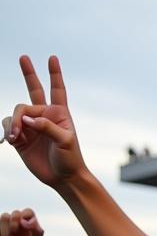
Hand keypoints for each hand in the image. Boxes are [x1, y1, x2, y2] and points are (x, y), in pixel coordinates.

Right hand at [0, 208, 43, 235]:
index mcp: (29, 226)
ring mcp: (5, 226)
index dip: (26, 216)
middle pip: (15, 213)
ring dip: (6, 229)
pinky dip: (0, 232)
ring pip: (4, 216)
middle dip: (15, 223)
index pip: (28, 212)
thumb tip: (29, 220)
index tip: (25, 226)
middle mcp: (17, 223)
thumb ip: (37, 232)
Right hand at [3, 56, 86, 187]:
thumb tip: (26, 119)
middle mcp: (44, 115)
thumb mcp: (65, 142)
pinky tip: (10, 140)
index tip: (53, 58)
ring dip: (13, 123)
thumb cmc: (70, 159)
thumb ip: (47, 127)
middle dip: (29, 73)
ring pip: (16, 112)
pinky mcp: (21, 136)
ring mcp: (32, 125)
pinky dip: (7, 130)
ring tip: (15, 137)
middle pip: (34, 89)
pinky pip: (8, 125)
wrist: (63, 178)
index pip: (57, 90)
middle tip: (23, 57)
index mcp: (59, 114)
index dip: (54, 74)